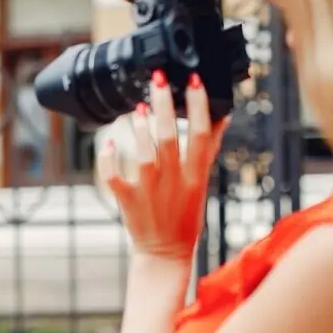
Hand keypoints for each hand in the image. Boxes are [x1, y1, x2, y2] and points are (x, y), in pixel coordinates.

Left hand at [101, 70, 228, 260]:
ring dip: (139, 128)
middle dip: (164, 106)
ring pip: (144, 153)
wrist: (165, 253)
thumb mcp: (203, 182)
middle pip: (170, 138)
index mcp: (196, 176)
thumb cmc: (185, 215)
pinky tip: (110, 142)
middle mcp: (174, 182)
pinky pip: (113, 176)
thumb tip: (223, 116)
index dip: (199, 105)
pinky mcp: (127, 201)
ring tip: (138, 107)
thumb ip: (209, 150)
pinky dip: (109, 158)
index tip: (193, 79)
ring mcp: (149, 192)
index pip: (202, 135)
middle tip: (158, 79)